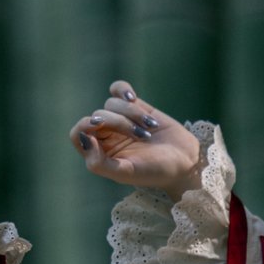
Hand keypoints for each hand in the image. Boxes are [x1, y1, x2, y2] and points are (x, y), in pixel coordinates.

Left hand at [69, 80, 201, 195]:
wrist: (185, 161)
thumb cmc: (155, 171)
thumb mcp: (126, 173)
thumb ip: (99, 163)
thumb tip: (86, 139)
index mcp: (98, 153)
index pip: (78, 133)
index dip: (85, 126)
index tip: (99, 125)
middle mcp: (106, 135)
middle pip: (98, 116)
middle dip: (119, 123)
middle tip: (142, 136)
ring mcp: (119, 119)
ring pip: (111, 104)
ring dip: (132, 114)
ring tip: (150, 129)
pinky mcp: (134, 106)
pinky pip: (118, 90)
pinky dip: (123, 91)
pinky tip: (133, 98)